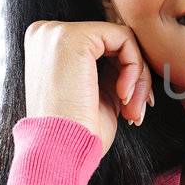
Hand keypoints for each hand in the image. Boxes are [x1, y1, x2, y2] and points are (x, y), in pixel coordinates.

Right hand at [23, 19, 153, 146]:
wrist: (61, 152)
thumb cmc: (77, 132)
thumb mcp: (96, 91)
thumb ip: (110, 67)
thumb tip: (139, 53)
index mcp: (46, 46)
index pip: (100, 45)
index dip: (124, 73)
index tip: (131, 104)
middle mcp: (45, 33)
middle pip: (112, 41)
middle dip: (135, 77)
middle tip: (136, 111)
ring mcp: (56, 32)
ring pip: (122, 40)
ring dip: (138, 78)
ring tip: (131, 110)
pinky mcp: (73, 37)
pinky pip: (124, 39)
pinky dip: (134, 69)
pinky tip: (123, 96)